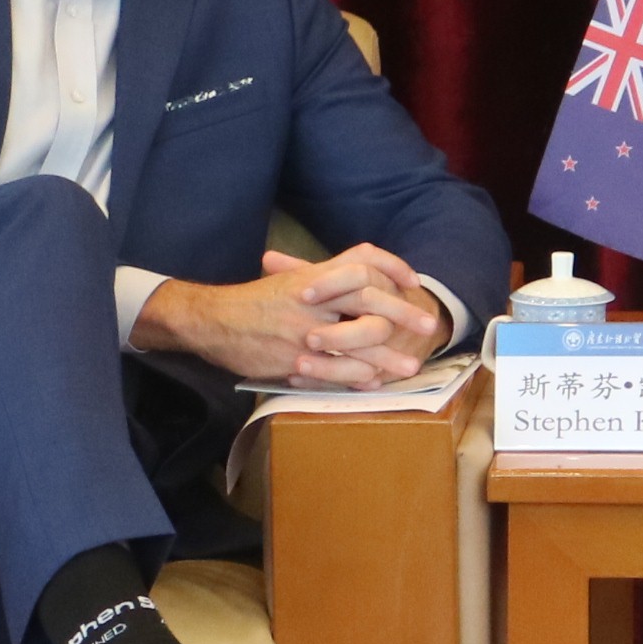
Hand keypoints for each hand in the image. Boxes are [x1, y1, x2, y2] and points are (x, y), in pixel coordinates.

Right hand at [139, 245, 450, 388]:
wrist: (214, 321)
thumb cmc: (255, 302)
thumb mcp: (290, 279)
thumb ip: (325, 276)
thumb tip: (360, 270)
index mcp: (314, 275)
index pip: (362, 261)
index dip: (392, 267)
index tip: (414, 281)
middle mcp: (313, 298)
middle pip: (369, 300)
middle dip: (403, 314)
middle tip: (428, 326)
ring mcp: (304, 330)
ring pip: (357, 343)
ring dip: (387, 357)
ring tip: (410, 367)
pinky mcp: (293, 359)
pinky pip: (332, 371)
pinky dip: (356, 378)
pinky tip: (373, 382)